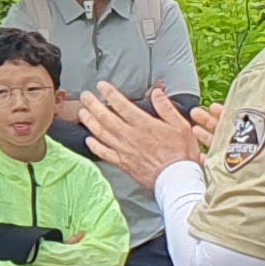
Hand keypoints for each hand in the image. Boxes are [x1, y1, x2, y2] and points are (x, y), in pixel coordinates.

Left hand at [73, 84, 206, 189]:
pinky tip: (88, 139)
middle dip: (93, 104)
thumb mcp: (180, 126)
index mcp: (144, 125)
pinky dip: (94, 146)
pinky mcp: (123, 163)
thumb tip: (157, 92)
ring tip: (82, 112)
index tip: (101, 86)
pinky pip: (104, 153)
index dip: (110, 94)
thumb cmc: (181, 153)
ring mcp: (124, 150)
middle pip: (106, 117)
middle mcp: (130, 136)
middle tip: (85, 95)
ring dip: (89, 121)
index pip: (122, 105)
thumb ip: (166, 108)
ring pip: (101, 133)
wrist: (177, 179)